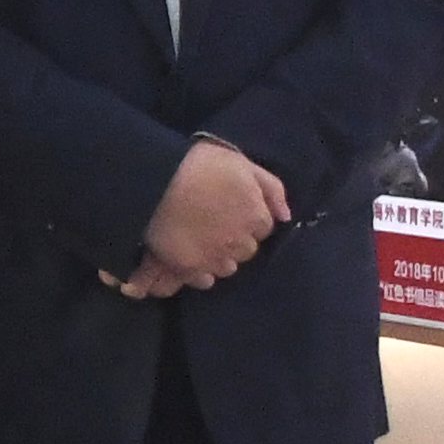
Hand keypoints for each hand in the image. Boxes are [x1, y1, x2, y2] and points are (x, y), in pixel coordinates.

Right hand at [114, 137, 288, 298]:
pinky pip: (202, 280)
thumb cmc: (200, 164)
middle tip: (216, 224)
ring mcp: (214, 258)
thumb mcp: (242, 162)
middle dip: (235, 240)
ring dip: (219, 257)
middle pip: (246, 250)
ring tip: (201, 240)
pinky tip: (190, 257)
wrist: (157, 179)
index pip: (263, 227)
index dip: (248, 218)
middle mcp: (240, 243)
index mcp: (256, 217)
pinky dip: (199, 272)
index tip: (233, 210)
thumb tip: (286, 217)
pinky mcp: (188, 269)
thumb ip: (271, 188)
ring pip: (226, 268)